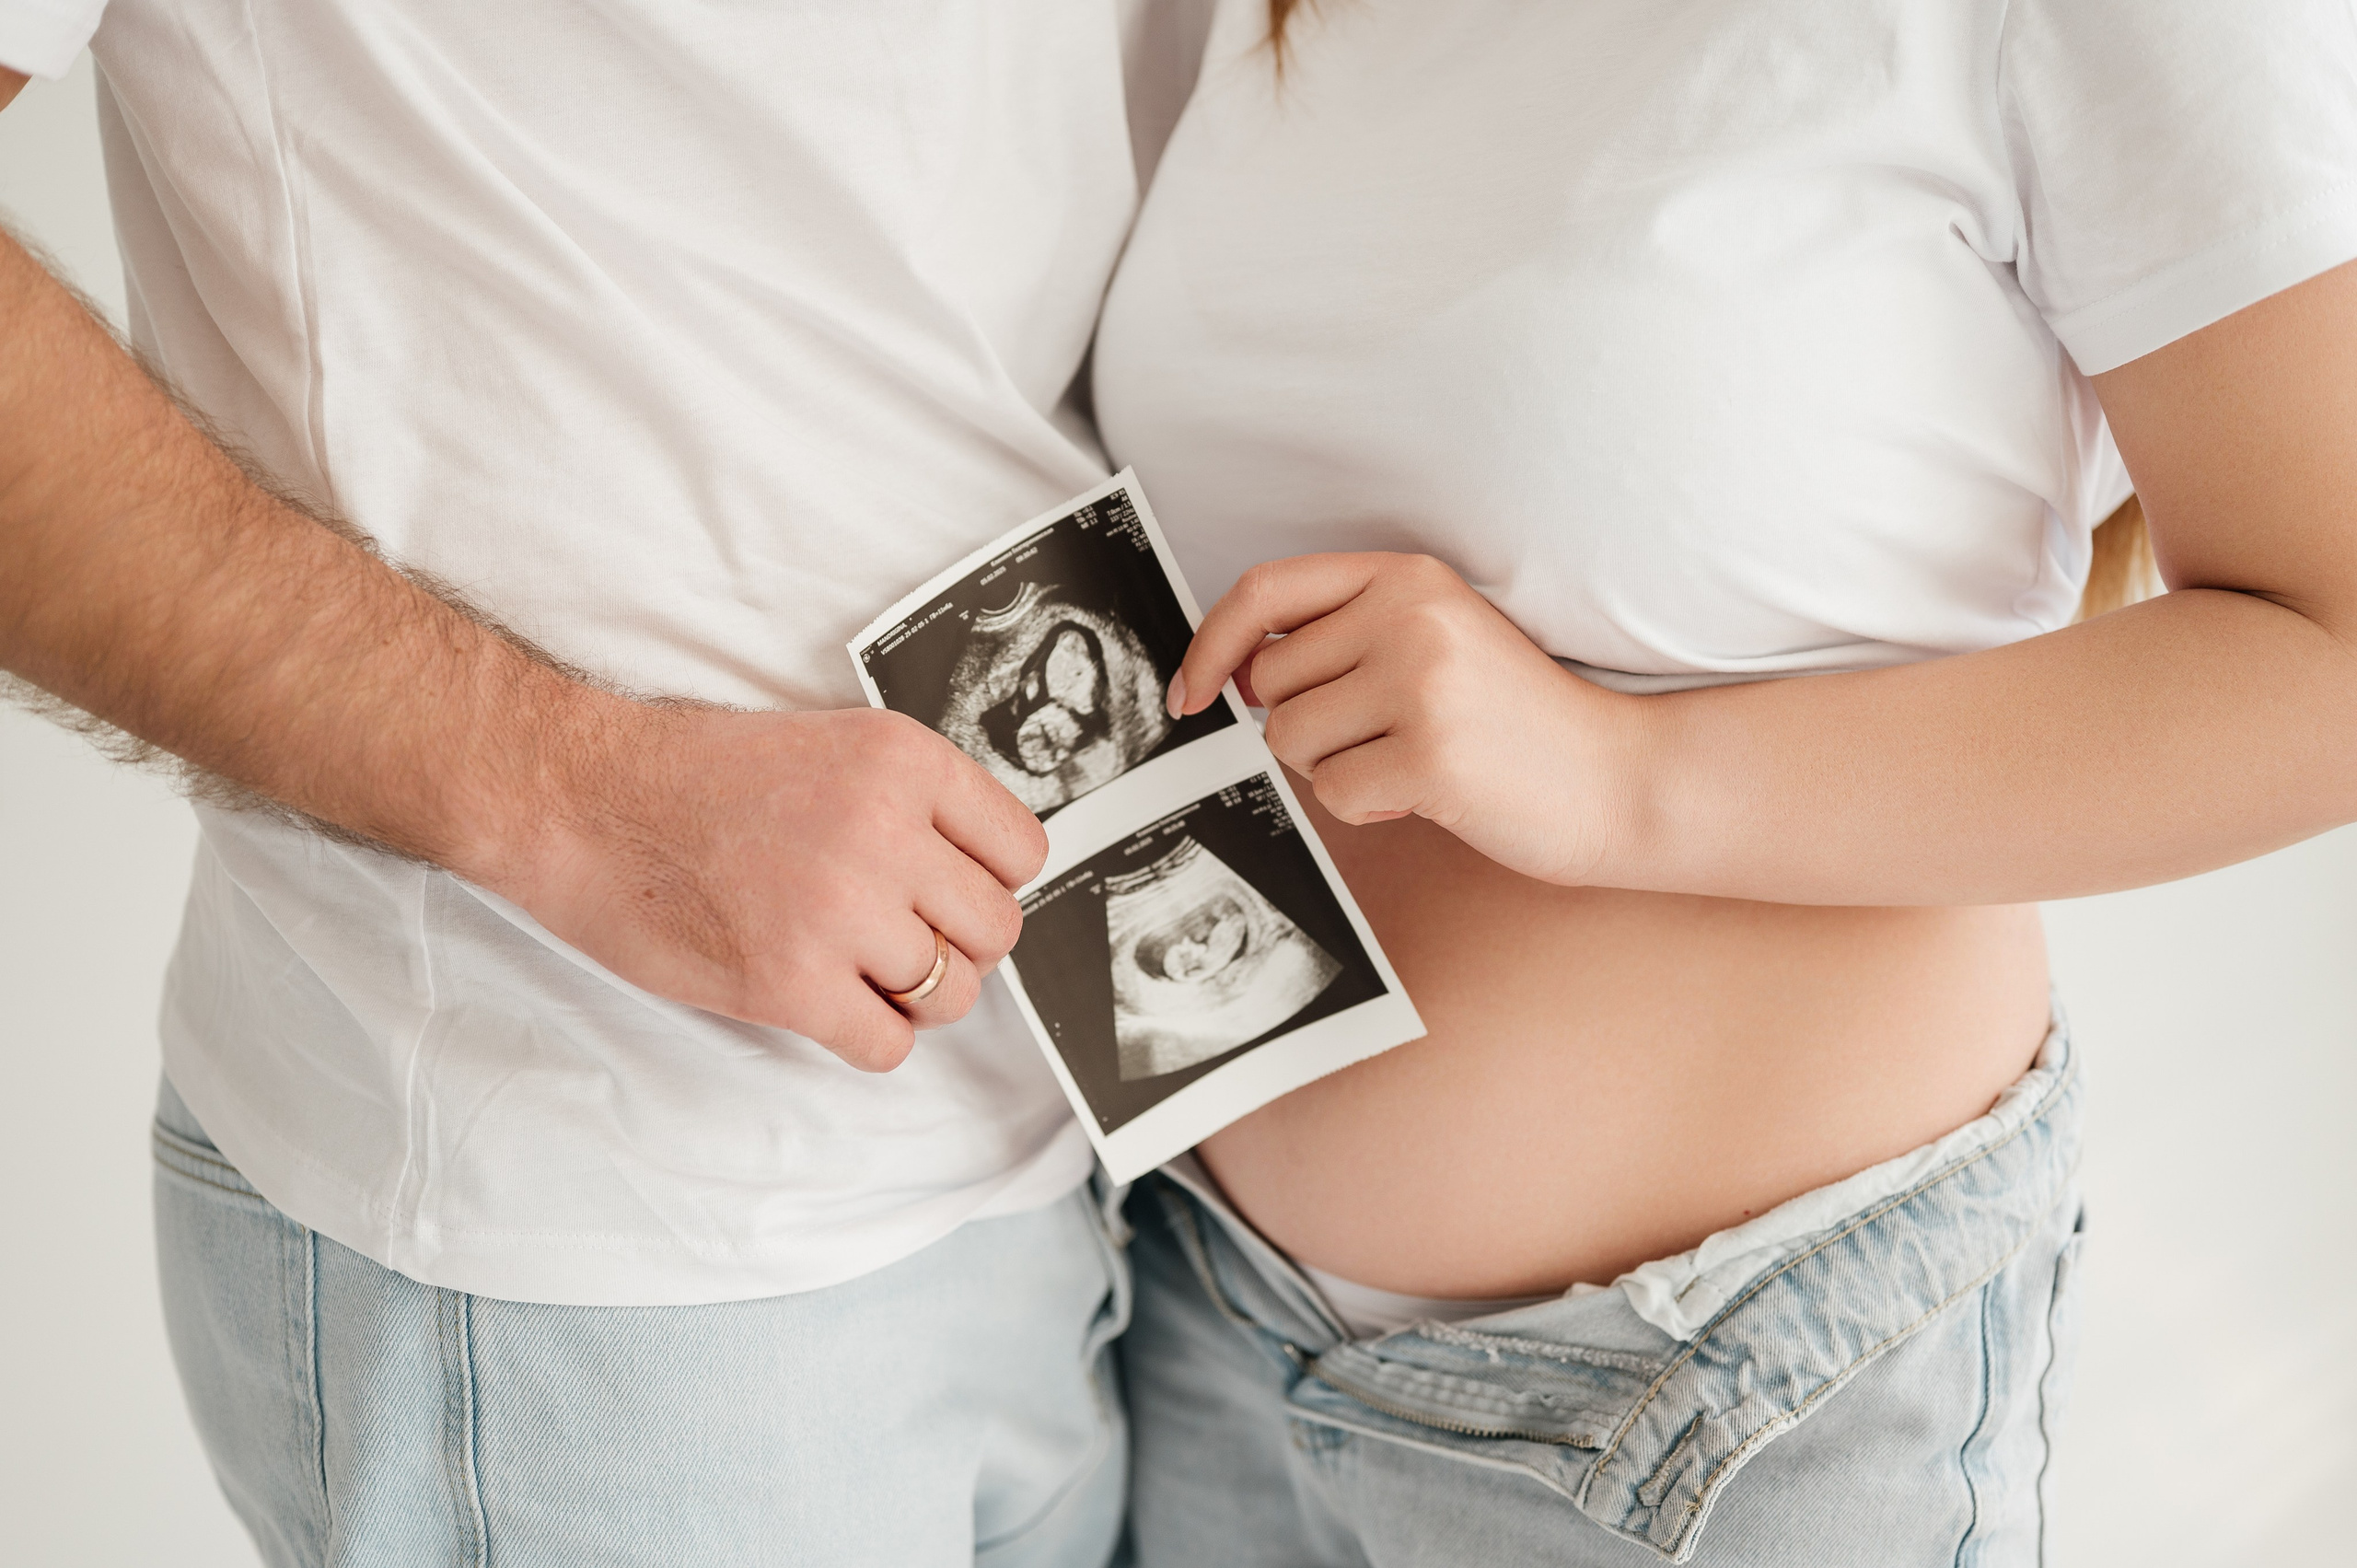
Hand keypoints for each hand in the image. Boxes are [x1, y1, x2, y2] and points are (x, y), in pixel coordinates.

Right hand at [489, 703, 1047, 1071]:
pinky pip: (888, 1046)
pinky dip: (868, 1038)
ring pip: (953, 995)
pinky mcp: (789, 983)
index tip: (947, 892)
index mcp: (902, 761)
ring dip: (913, 997)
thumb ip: (913, 804)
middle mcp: (883, 831)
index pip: (1022, 851)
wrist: (580, 798)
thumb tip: (980, 879)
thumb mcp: (831, 746)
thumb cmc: (692, 776)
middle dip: (955, 946)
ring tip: (855, 969)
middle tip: (898, 938)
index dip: (986, 882)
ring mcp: (838, 911)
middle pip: (996, 930)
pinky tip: (827, 1003)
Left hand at [1169, 553, 1641, 884]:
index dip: (1211, 643)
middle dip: (1302, 726)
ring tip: (1408, 762)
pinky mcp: (1429, 755)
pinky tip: (1424, 795)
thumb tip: (1235, 672)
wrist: (1619, 775)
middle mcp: (1411, 616)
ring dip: (1334, 768)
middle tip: (1376, 738)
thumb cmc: (1516, 720)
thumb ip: (1347, 636)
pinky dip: (1366, 807)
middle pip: (1271, 681)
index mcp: (1408, 577)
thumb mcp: (1438, 639)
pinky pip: (1332, 792)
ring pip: (1291, 740)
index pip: (1265, 590)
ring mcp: (1422, 683)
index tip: (1191, 690)